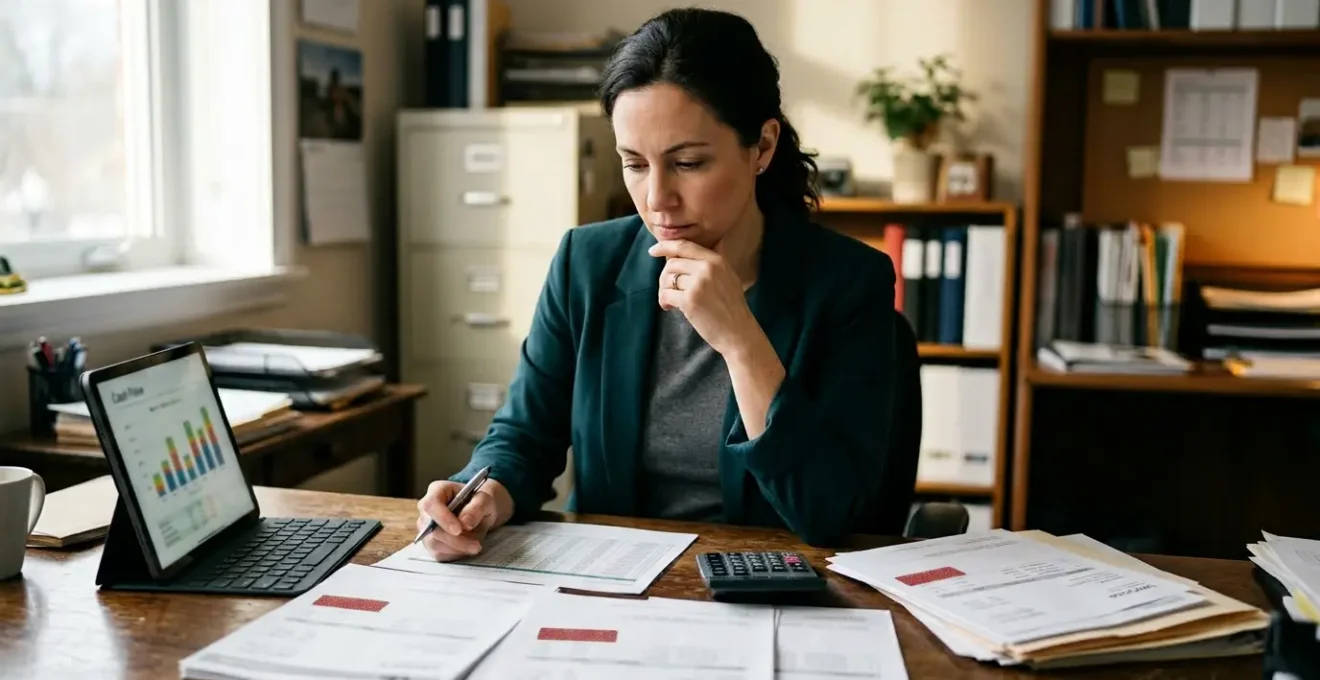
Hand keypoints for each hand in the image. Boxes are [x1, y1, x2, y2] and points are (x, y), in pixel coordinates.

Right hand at [415, 478, 513, 561]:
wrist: (480, 513)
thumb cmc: (479, 502)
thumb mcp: (485, 500)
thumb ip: (476, 508)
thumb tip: (465, 522)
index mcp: (437, 491)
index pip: (431, 504)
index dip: (442, 518)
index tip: (458, 530)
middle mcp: (427, 510)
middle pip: (431, 528)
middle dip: (454, 540)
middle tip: (475, 545)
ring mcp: (426, 528)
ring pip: (434, 544)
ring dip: (457, 549)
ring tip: (475, 545)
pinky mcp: (431, 543)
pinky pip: (438, 554)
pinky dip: (454, 554)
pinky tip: (466, 548)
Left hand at [649, 239, 758, 356]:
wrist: (738, 332)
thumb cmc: (731, 307)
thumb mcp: (729, 276)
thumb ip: (714, 262)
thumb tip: (707, 243)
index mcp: (716, 260)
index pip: (684, 246)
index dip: (665, 246)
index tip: (653, 250)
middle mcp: (707, 268)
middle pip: (672, 263)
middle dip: (665, 277)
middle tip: (668, 291)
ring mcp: (698, 284)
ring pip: (667, 279)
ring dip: (664, 290)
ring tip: (671, 301)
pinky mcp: (690, 300)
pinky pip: (666, 294)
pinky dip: (664, 301)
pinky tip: (670, 308)